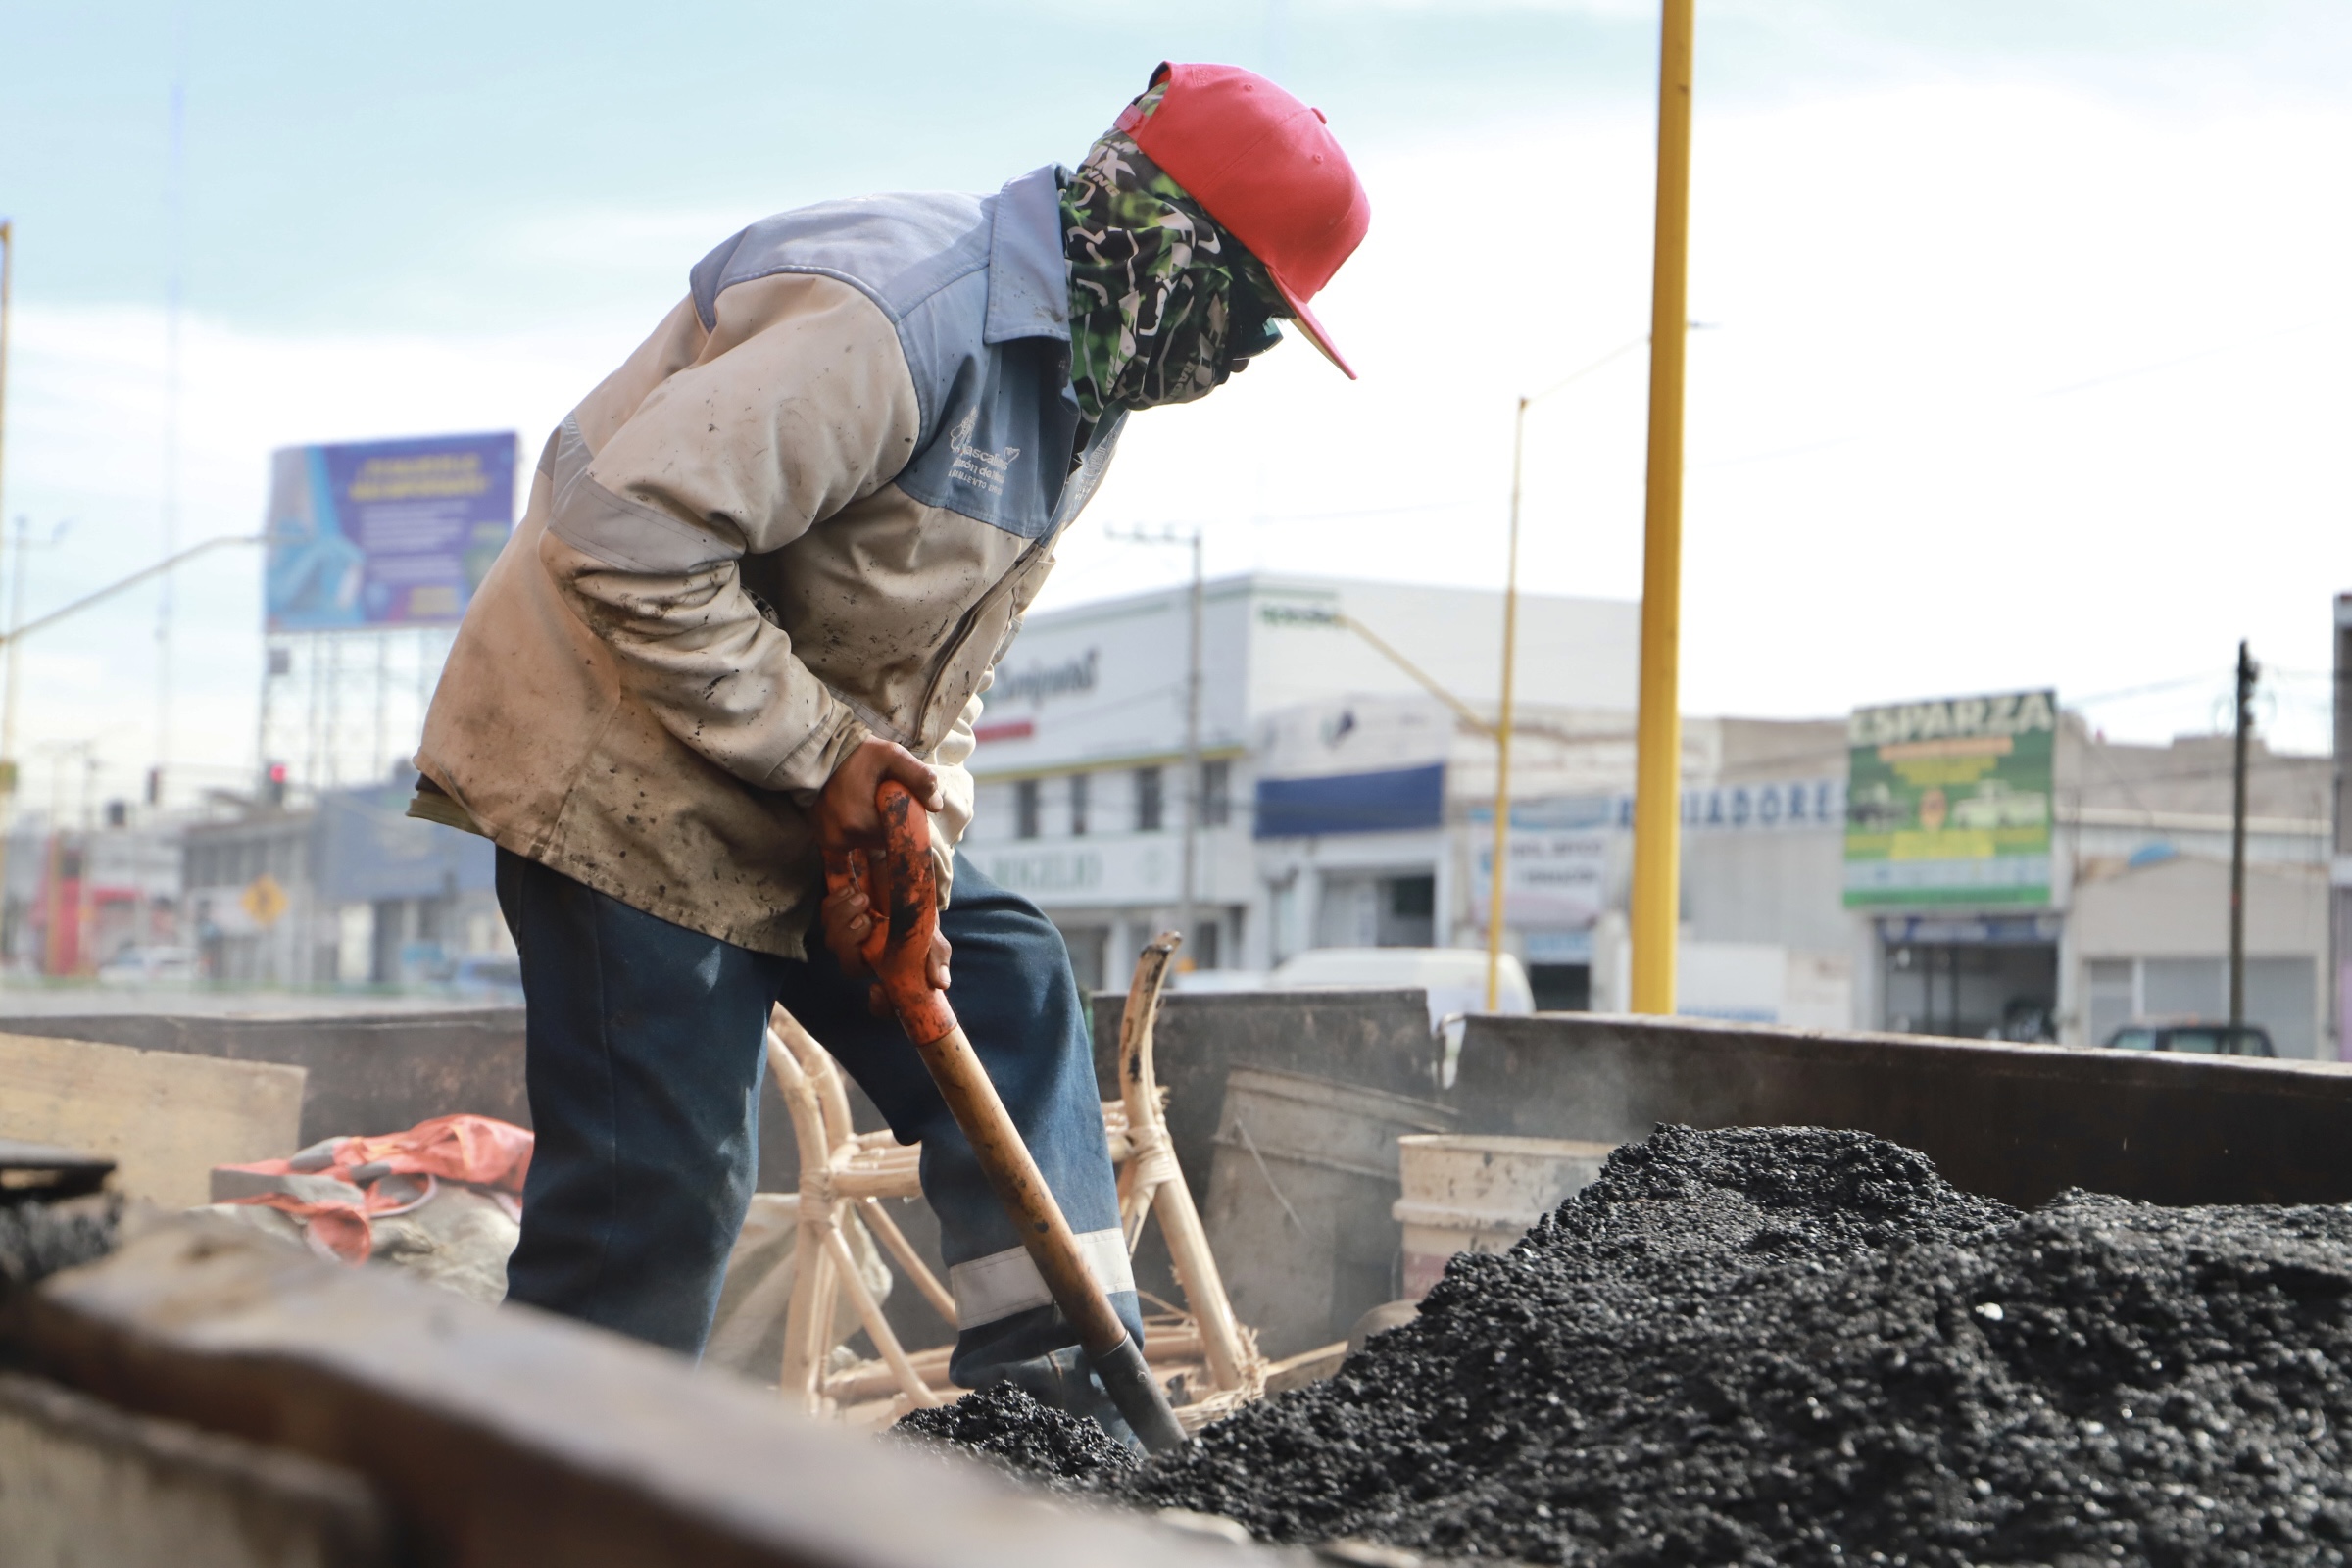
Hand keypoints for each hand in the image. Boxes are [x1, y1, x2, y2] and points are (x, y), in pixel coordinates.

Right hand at [811, 738, 942, 852]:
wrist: (814, 751)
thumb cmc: (855, 752)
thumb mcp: (892, 755)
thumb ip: (919, 777)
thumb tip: (936, 806)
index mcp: (861, 824)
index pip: (898, 834)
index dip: (904, 818)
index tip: (897, 799)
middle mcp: (844, 839)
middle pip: (883, 841)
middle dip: (887, 822)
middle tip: (881, 796)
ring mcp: (831, 842)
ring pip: (868, 841)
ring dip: (872, 826)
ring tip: (865, 799)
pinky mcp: (823, 840)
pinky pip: (851, 840)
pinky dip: (857, 828)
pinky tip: (853, 807)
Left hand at [814, 738, 948, 1011]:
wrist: (831, 764)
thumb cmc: (867, 763)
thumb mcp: (892, 761)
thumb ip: (917, 777)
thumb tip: (934, 800)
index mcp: (914, 872)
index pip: (930, 921)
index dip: (936, 955)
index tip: (938, 982)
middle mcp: (892, 887)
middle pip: (896, 946)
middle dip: (889, 967)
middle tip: (871, 944)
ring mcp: (867, 886)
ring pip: (859, 935)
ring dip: (851, 930)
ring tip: (856, 899)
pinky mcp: (840, 879)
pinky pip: (835, 914)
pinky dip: (835, 915)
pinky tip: (842, 892)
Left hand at [820, 878, 951, 1012]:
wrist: (907, 885)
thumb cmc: (918, 918)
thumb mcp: (931, 938)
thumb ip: (936, 958)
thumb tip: (941, 983)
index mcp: (887, 970)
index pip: (881, 1002)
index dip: (879, 1004)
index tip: (878, 988)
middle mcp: (865, 958)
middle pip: (848, 965)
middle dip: (852, 943)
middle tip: (867, 920)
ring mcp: (848, 936)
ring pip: (833, 938)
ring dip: (844, 917)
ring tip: (864, 898)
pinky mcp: (837, 914)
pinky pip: (826, 913)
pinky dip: (836, 901)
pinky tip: (852, 890)